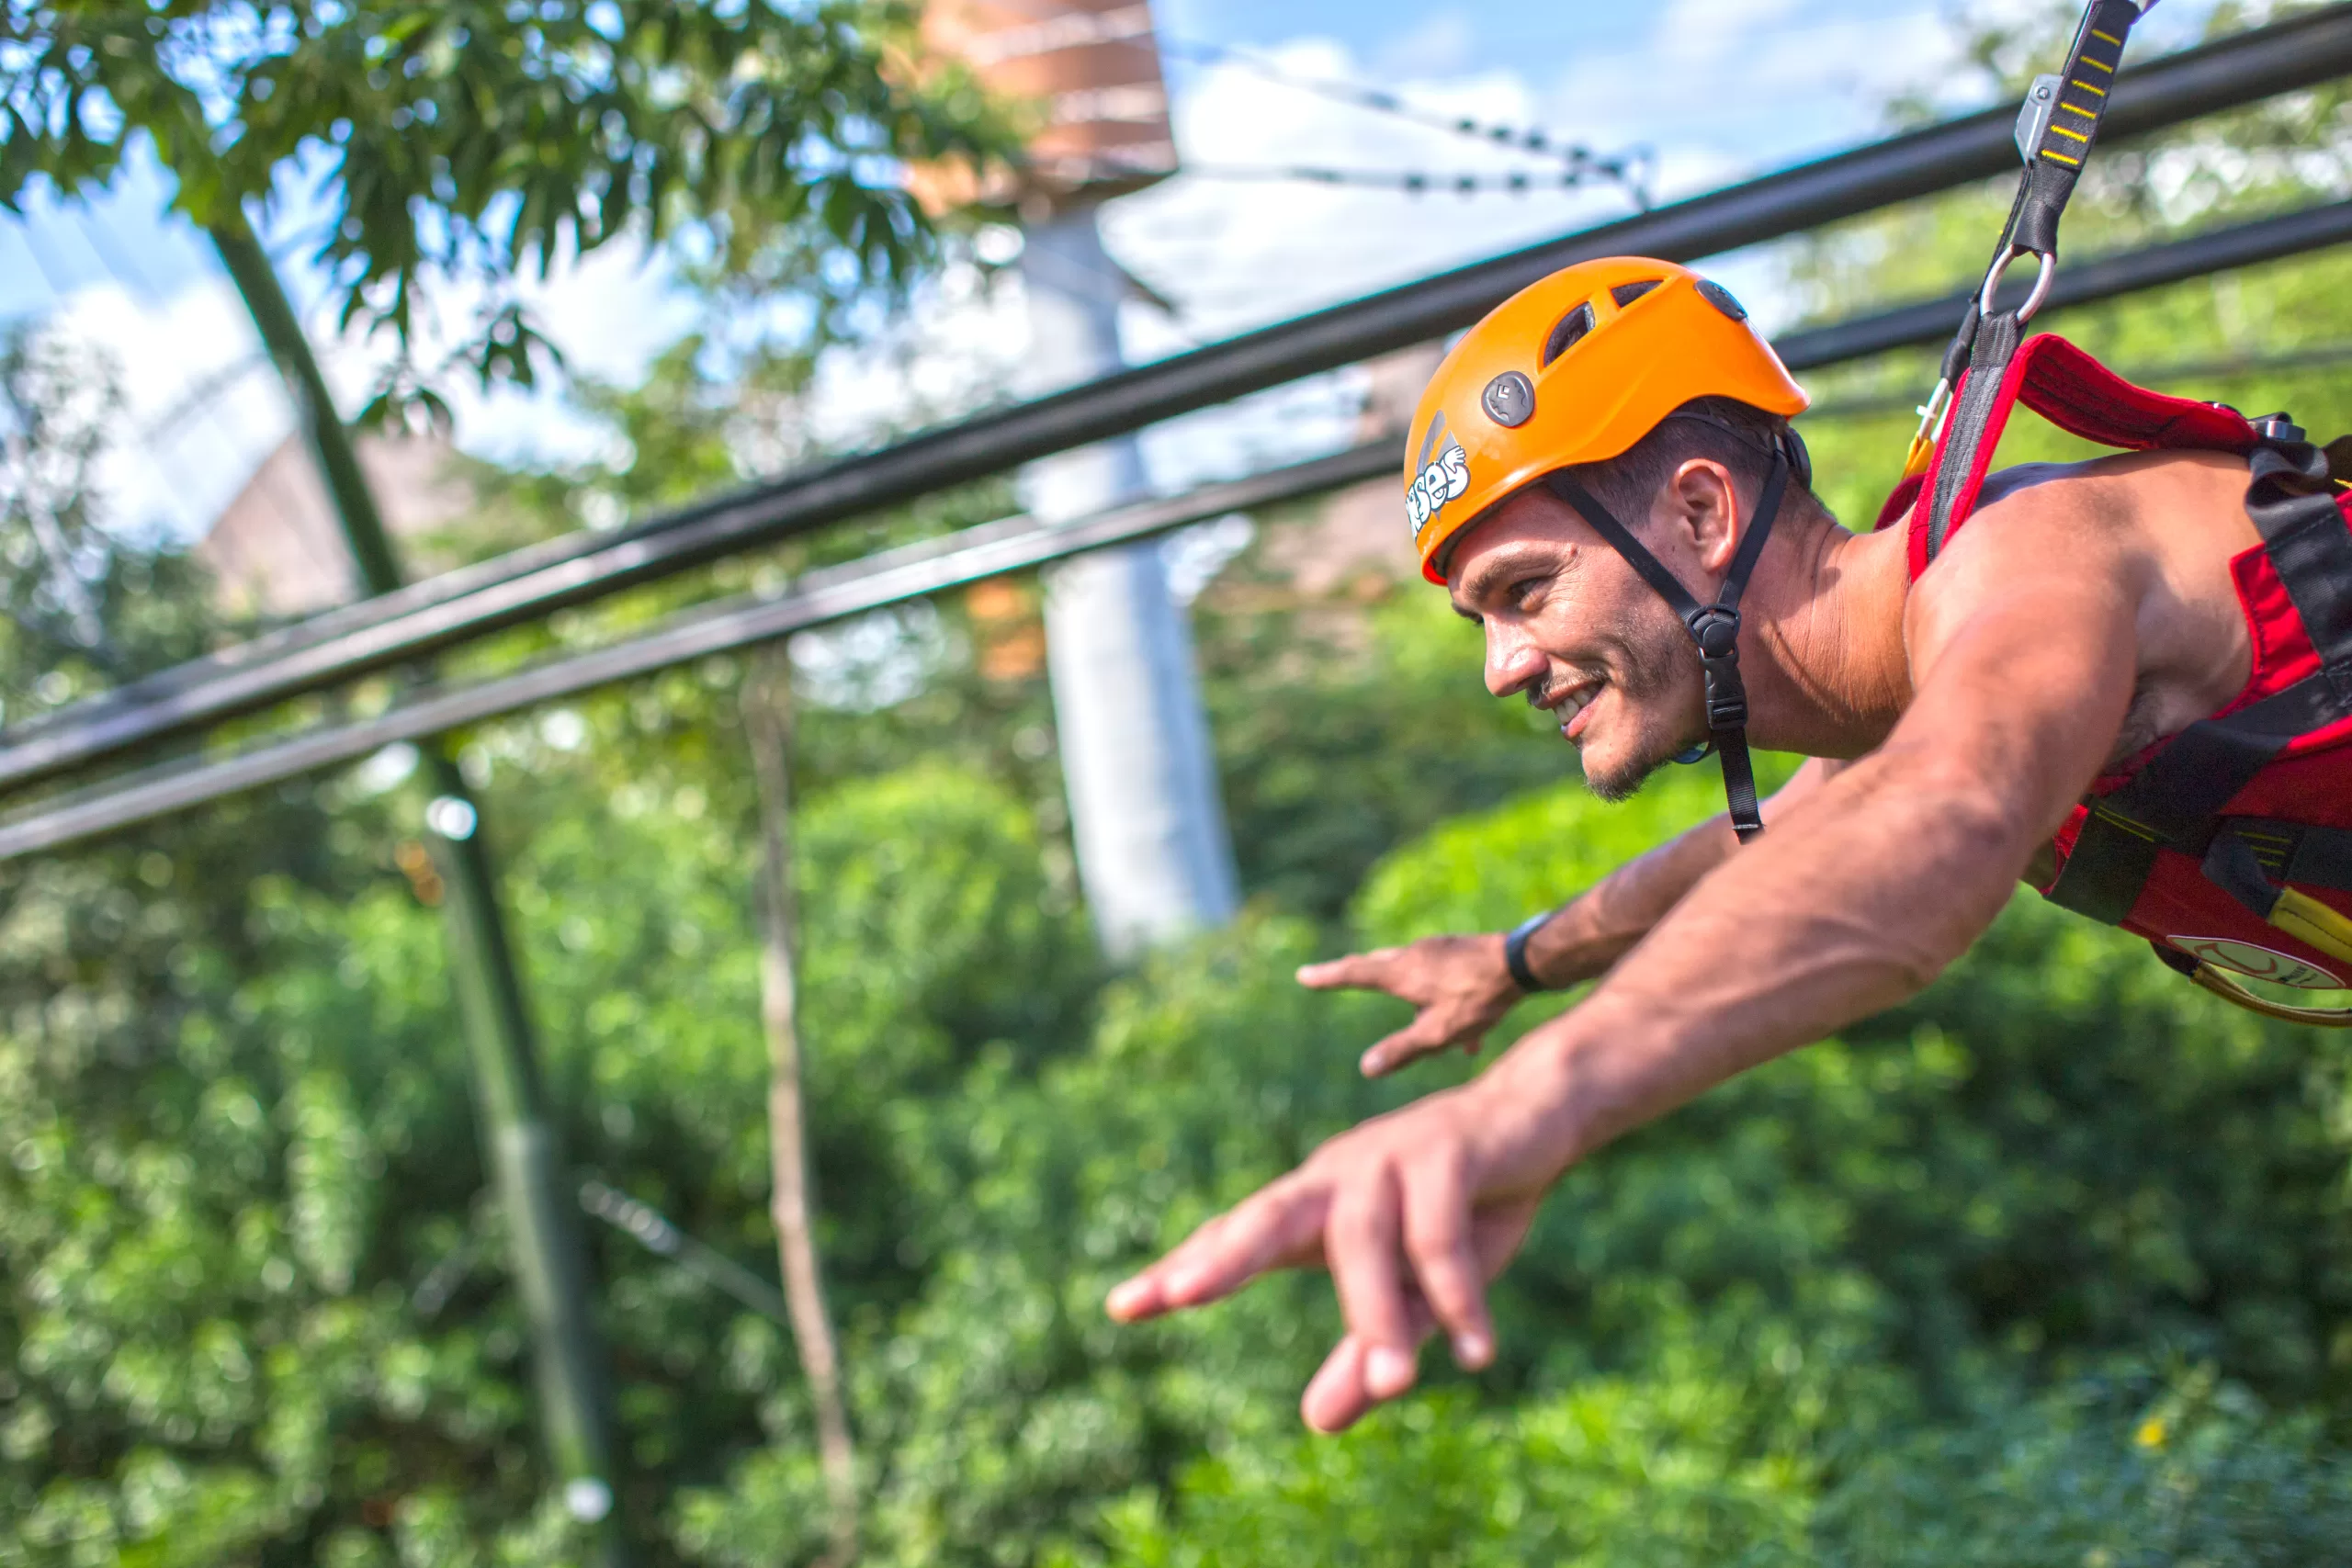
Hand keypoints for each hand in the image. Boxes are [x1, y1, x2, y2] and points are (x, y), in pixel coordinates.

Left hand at [1105, 1073, 1567, 1432]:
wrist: (1533, 1121)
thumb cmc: (1459, 1207)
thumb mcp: (1412, 1294)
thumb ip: (1366, 1354)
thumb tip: (1318, 1425)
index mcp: (1315, 1205)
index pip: (1237, 1236)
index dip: (1182, 1268)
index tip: (1121, 1307)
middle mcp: (1338, 1176)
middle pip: (1268, 1212)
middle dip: (1223, 1255)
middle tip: (1180, 1294)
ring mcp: (1389, 1157)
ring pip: (1363, 1239)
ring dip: (1376, 1315)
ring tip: (1396, 1386)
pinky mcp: (1448, 1152)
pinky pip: (1440, 1234)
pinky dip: (1458, 1295)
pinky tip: (1476, 1352)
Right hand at [1298, 934, 1523, 1076]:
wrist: (1524, 963)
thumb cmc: (1479, 998)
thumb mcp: (1438, 1033)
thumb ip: (1402, 1050)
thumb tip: (1367, 1068)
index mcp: (1401, 973)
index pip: (1354, 974)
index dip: (1327, 977)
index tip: (1304, 975)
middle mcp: (1414, 955)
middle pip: (1377, 966)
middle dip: (1357, 974)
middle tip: (1335, 975)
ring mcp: (1438, 951)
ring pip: (1413, 975)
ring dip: (1409, 998)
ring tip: (1422, 1027)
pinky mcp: (1460, 953)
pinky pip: (1440, 979)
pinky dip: (1441, 1002)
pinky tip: (1470, 1035)